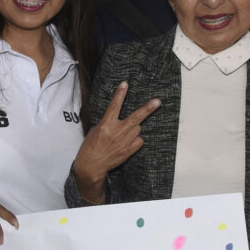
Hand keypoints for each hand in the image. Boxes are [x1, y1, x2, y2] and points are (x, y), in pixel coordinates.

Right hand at [73, 82, 160, 202]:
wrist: (92, 166)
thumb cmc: (91, 147)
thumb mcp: (96, 130)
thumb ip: (108, 122)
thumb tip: (118, 118)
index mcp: (106, 124)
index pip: (115, 106)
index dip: (120, 94)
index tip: (125, 84)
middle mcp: (117, 131)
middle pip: (136, 117)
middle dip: (148, 109)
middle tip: (158, 102)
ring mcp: (125, 141)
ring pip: (137, 128)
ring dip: (134, 128)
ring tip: (124, 134)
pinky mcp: (129, 150)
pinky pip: (139, 140)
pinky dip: (136, 139)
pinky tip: (127, 142)